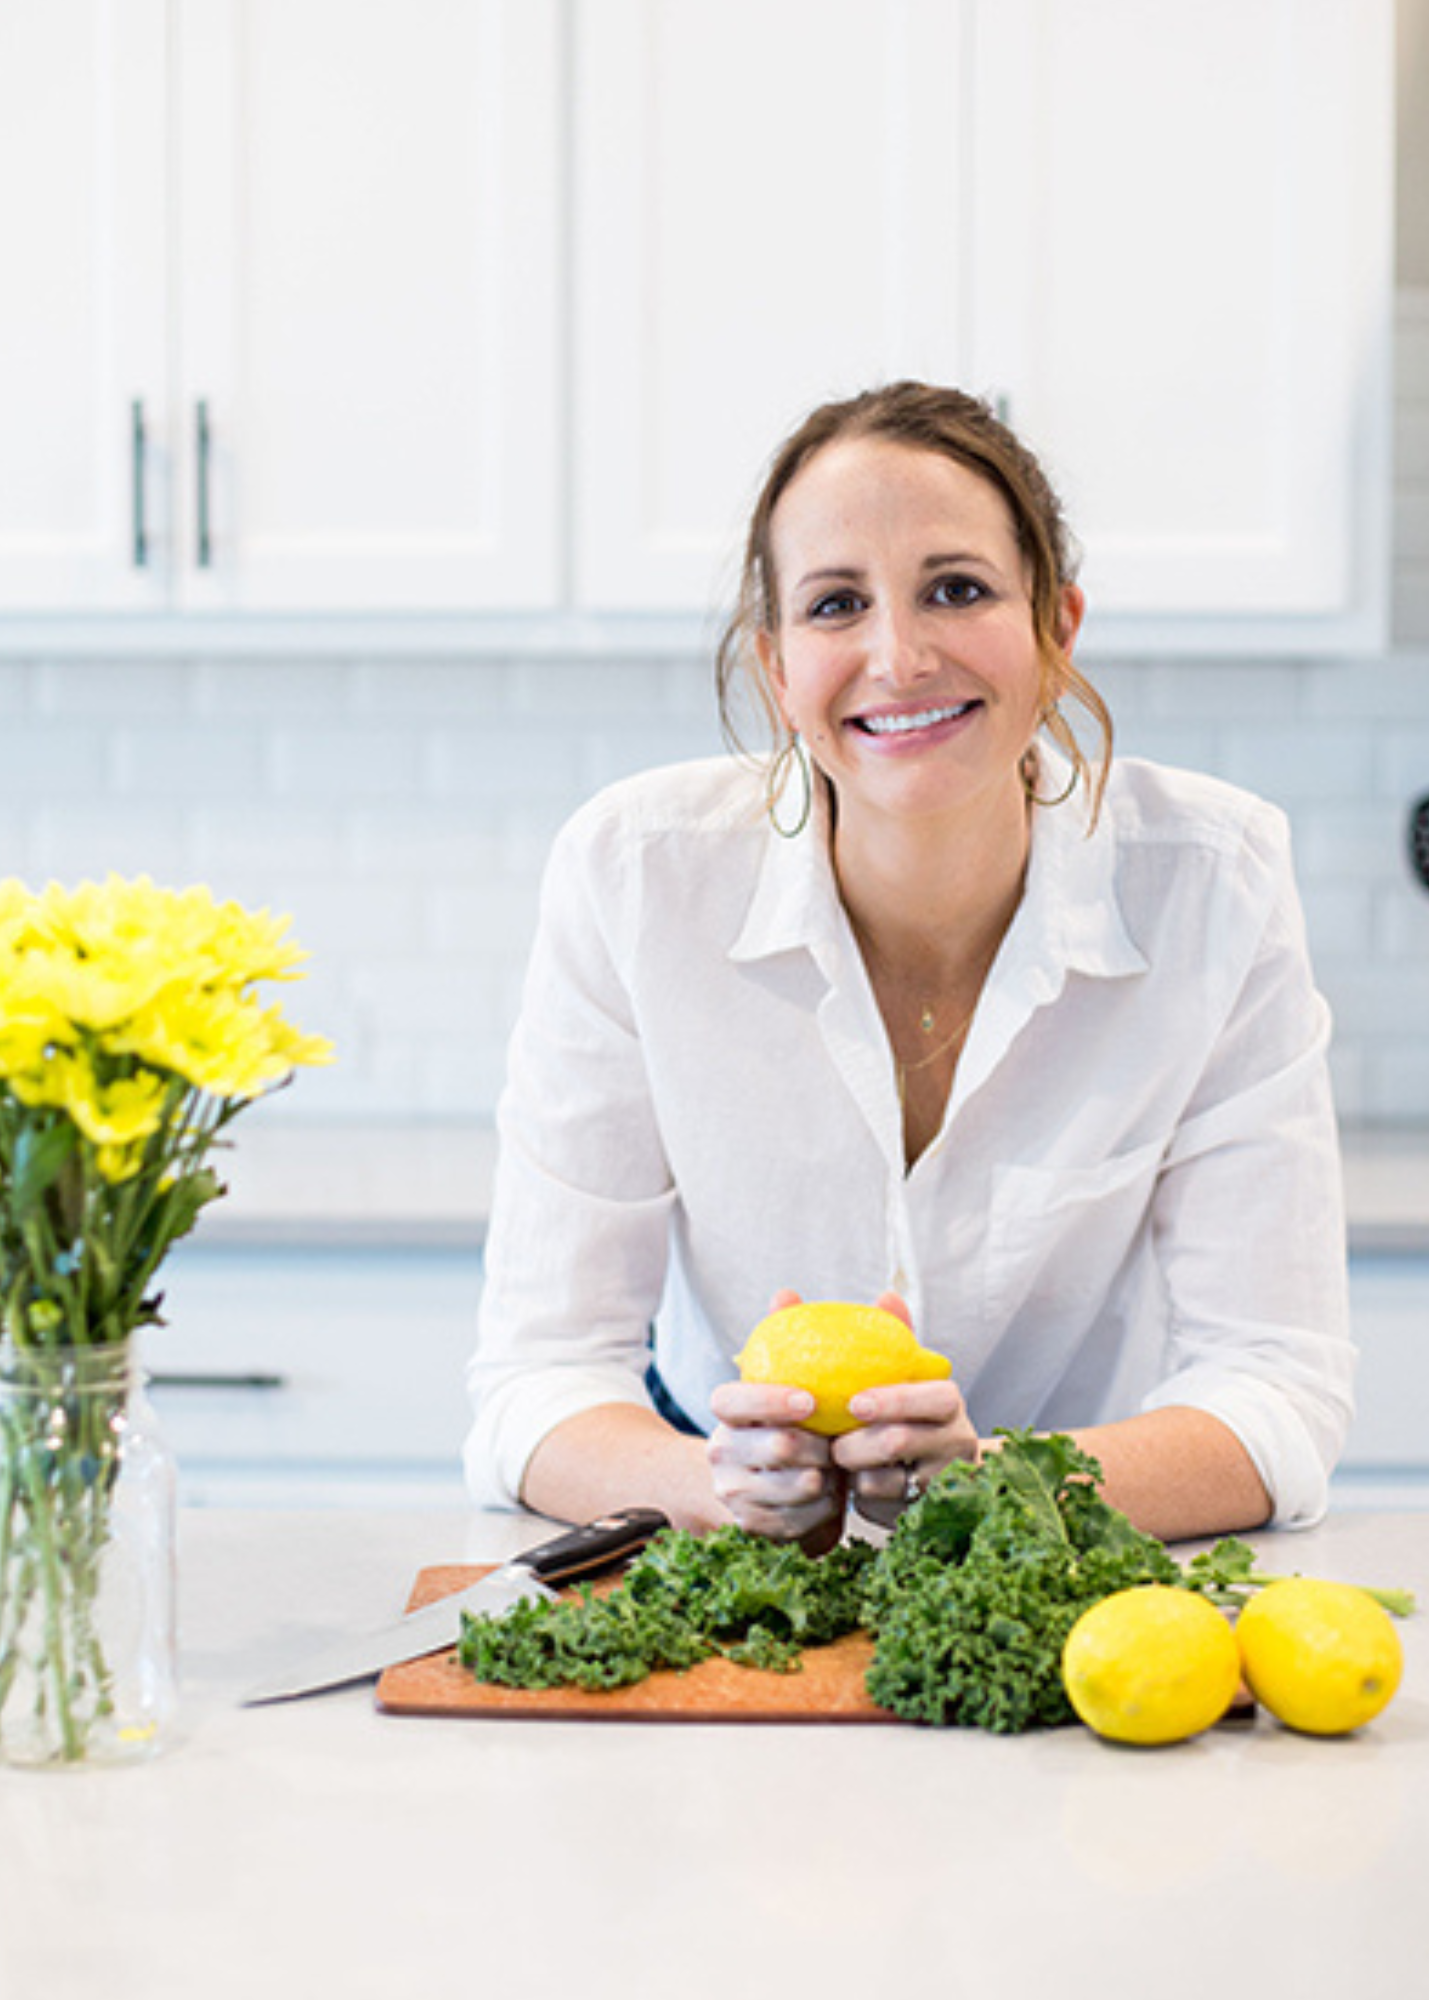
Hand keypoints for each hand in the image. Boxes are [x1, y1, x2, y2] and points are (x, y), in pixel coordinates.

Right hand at [706, 1288, 846, 1551]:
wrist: (759, 1489)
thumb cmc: (786, 1425)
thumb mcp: (787, 1382)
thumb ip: (792, 1335)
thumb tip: (786, 1291)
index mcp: (727, 1411)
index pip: (733, 1399)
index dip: (770, 1399)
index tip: (810, 1400)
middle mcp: (721, 1450)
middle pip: (776, 1446)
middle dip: (819, 1445)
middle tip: (839, 1441)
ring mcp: (733, 1492)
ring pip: (795, 1486)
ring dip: (827, 1477)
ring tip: (836, 1467)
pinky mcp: (751, 1529)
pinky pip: (801, 1521)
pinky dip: (823, 1510)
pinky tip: (828, 1497)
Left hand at [828, 1291, 979, 1527]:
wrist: (917, 1474)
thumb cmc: (895, 1414)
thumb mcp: (889, 1376)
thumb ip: (877, 1337)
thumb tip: (866, 1294)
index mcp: (947, 1401)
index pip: (933, 1397)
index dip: (894, 1400)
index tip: (855, 1404)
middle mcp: (957, 1439)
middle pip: (903, 1440)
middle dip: (858, 1443)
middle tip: (833, 1444)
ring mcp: (945, 1480)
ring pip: (890, 1479)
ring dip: (856, 1473)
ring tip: (842, 1464)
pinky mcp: (928, 1514)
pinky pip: (884, 1508)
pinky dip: (862, 1498)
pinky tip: (853, 1488)